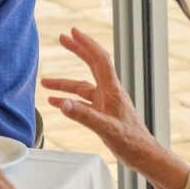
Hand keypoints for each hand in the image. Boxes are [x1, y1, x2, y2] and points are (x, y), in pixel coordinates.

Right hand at [41, 28, 189, 188]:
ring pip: (82, 87)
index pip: (99, 59)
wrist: (144, 156)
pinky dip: (69, 102)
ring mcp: (106, 103)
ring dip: (64, 84)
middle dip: (76, 51)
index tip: (72, 32)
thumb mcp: (106, 129)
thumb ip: (83, 116)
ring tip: (45, 83)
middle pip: (91, 65)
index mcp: (112, 91)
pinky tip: (57, 104)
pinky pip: (83, 103)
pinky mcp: (103, 114)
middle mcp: (109, 93)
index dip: (86, 44)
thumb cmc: (132, 143)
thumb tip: (62, 103)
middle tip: (61, 38)